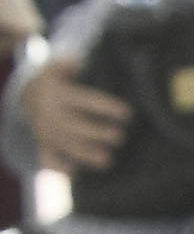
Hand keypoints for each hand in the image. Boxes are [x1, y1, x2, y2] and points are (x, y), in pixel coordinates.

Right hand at [27, 53, 128, 172]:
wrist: (25, 96)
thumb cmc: (54, 82)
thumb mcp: (56, 68)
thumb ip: (67, 64)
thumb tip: (77, 60)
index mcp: (61, 95)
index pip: (87, 101)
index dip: (106, 107)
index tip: (127, 113)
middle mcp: (53, 115)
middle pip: (78, 126)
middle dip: (98, 133)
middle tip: (120, 137)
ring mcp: (47, 132)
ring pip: (67, 145)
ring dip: (86, 154)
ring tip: (108, 160)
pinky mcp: (43, 144)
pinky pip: (47, 157)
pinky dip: (58, 167)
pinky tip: (73, 174)